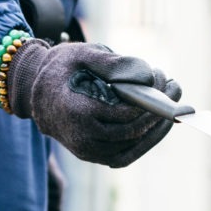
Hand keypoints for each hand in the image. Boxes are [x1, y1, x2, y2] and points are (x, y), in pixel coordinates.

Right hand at [8, 39, 180, 167]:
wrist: (34, 92)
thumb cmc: (61, 69)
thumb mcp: (83, 54)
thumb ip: (114, 63)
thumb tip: (149, 75)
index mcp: (77, 112)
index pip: (125, 114)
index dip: (150, 98)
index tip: (163, 77)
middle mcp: (82, 139)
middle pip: (133, 131)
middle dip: (159, 110)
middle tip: (175, 86)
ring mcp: (88, 152)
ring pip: (133, 147)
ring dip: (157, 127)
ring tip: (173, 103)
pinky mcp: (93, 156)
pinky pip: (126, 154)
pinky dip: (146, 139)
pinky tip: (159, 120)